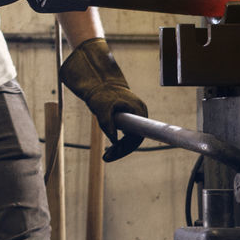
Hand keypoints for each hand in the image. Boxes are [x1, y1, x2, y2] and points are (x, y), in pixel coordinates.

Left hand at [59, 37, 148, 161]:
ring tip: (107, 155)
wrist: (99, 81)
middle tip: (106, 158)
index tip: (116, 154)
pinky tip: (110, 148)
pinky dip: (119, 140)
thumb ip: (107, 124)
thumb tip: (114, 142)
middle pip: (135, 138)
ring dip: (120, 147)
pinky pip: (128, 132)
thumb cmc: (101, 93)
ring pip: (131, 136)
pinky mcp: (130, 116)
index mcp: (138, 110)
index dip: (127, 148)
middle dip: (121, 149)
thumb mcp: (101, 108)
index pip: (137, 136)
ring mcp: (136, 115)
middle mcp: (140, 113)